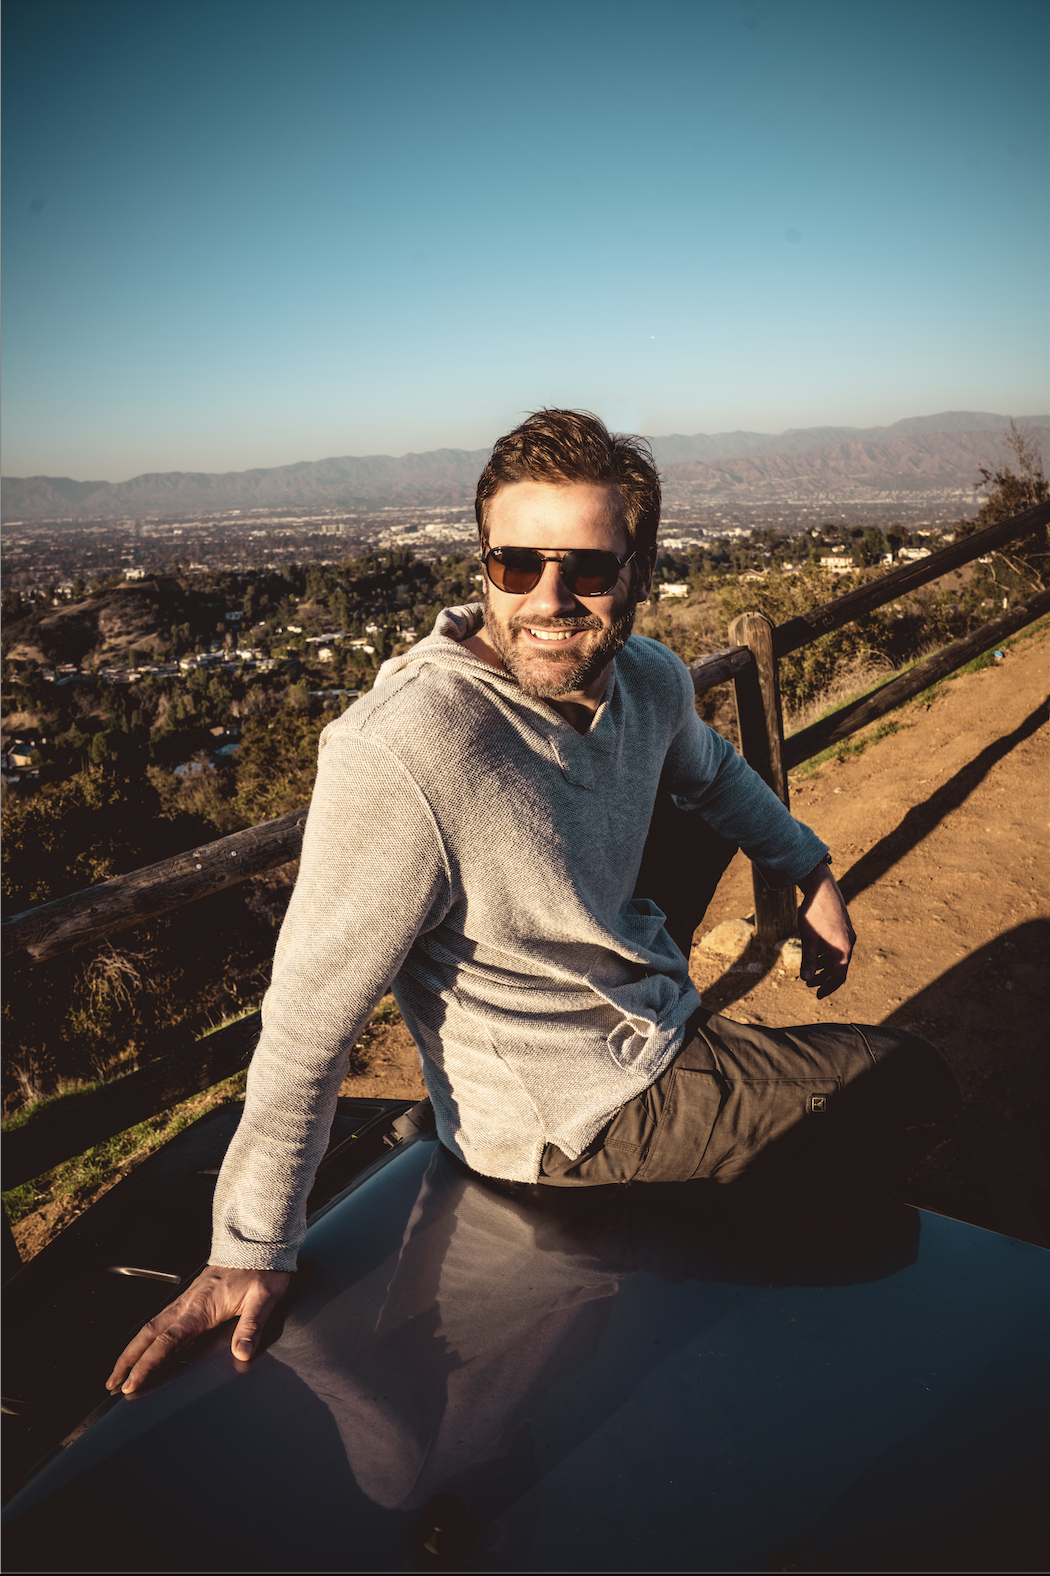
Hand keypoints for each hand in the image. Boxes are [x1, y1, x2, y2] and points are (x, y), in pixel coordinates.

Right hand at [105, 1265, 290, 1394]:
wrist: (258, 1243)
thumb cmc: (261, 1269)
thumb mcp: (264, 1298)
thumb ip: (252, 1325)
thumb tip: (243, 1352)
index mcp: (202, 1307)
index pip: (167, 1342)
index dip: (147, 1364)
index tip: (131, 1383)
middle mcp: (189, 1303)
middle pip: (149, 1334)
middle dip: (127, 1360)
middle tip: (111, 1382)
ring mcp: (188, 1299)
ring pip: (152, 1325)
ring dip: (133, 1348)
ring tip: (120, 1369)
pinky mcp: (192, 1296)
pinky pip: (162, 1317)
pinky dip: (147, 1335)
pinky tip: (146, 1343)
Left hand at [796, 861, 855, 998]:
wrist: (821, 886)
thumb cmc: (813, 912)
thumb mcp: (808, 938)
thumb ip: (809, 959)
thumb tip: (806, 979)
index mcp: (842, 948)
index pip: (839, 976)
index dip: (828, 987)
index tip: (817, 995)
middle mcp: (848, 942)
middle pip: (839, 968)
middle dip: (824, 978)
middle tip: (809, 984)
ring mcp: (847, 934)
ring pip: (838, 957)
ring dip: (825, 966)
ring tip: (810, 971)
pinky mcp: (843, 927)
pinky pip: (838, 947)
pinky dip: (827, 954)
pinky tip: (815, 953)